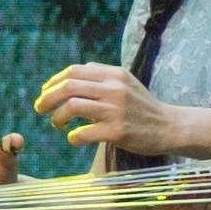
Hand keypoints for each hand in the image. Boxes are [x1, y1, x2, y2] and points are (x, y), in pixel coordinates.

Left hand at [34, 63, 178, 159]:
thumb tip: (67, 77)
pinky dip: (73, 137)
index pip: (74, 71)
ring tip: (57, 123)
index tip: (45, 93)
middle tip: (40, 108)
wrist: (170, 127)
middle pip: (68, 87)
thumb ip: (100, 76)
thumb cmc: (142, 106)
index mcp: (114, 75)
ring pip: (72, 107)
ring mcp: (116, 110)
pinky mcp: (117, 132)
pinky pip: (83, 133)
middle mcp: (114, 89)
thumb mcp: (125, 82)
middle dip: (47, 98)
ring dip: (57, 116)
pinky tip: (74, 138)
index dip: (53, 82)